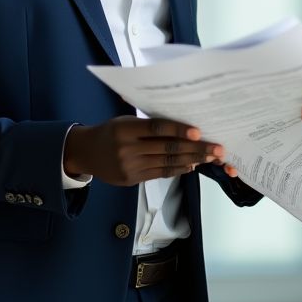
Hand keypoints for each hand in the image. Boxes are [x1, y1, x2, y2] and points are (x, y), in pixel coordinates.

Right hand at [64, 117, 229, 186]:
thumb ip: (148, 125)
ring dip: (192, 160)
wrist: (85, 153)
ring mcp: (130, 167)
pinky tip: (191, 165)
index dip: (179, 129)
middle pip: (167, 148)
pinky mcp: (132, 180)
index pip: (157, 128)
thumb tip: (182, 128)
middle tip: (217, 148)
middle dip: (196, 149)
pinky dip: (178, 169)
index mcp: (125, 129)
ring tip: (210, 157)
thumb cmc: (109, 131)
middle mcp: (127, 149)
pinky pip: (160, 174)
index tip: (200, 131)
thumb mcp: (125, 121)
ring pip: (167, 163)